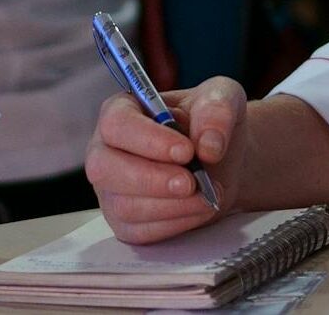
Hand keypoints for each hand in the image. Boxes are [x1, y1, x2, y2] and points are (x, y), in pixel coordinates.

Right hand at [86, 77, 248, 243]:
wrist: (222, 159)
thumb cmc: (209, 122)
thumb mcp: (222, 96)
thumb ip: (217, 109)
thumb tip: (208, 145)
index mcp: (122, 110)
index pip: (117, 123)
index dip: (148, 139)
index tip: (185, 151)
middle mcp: (107, 150)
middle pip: (106, 168)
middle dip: (152, 179)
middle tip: (192, 182)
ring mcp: (112, 190)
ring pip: (126, 206)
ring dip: (171, 205)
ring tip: (207, 195)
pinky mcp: (126, 223)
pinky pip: (141, 232)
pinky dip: (175, 223)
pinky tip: (199, 209)